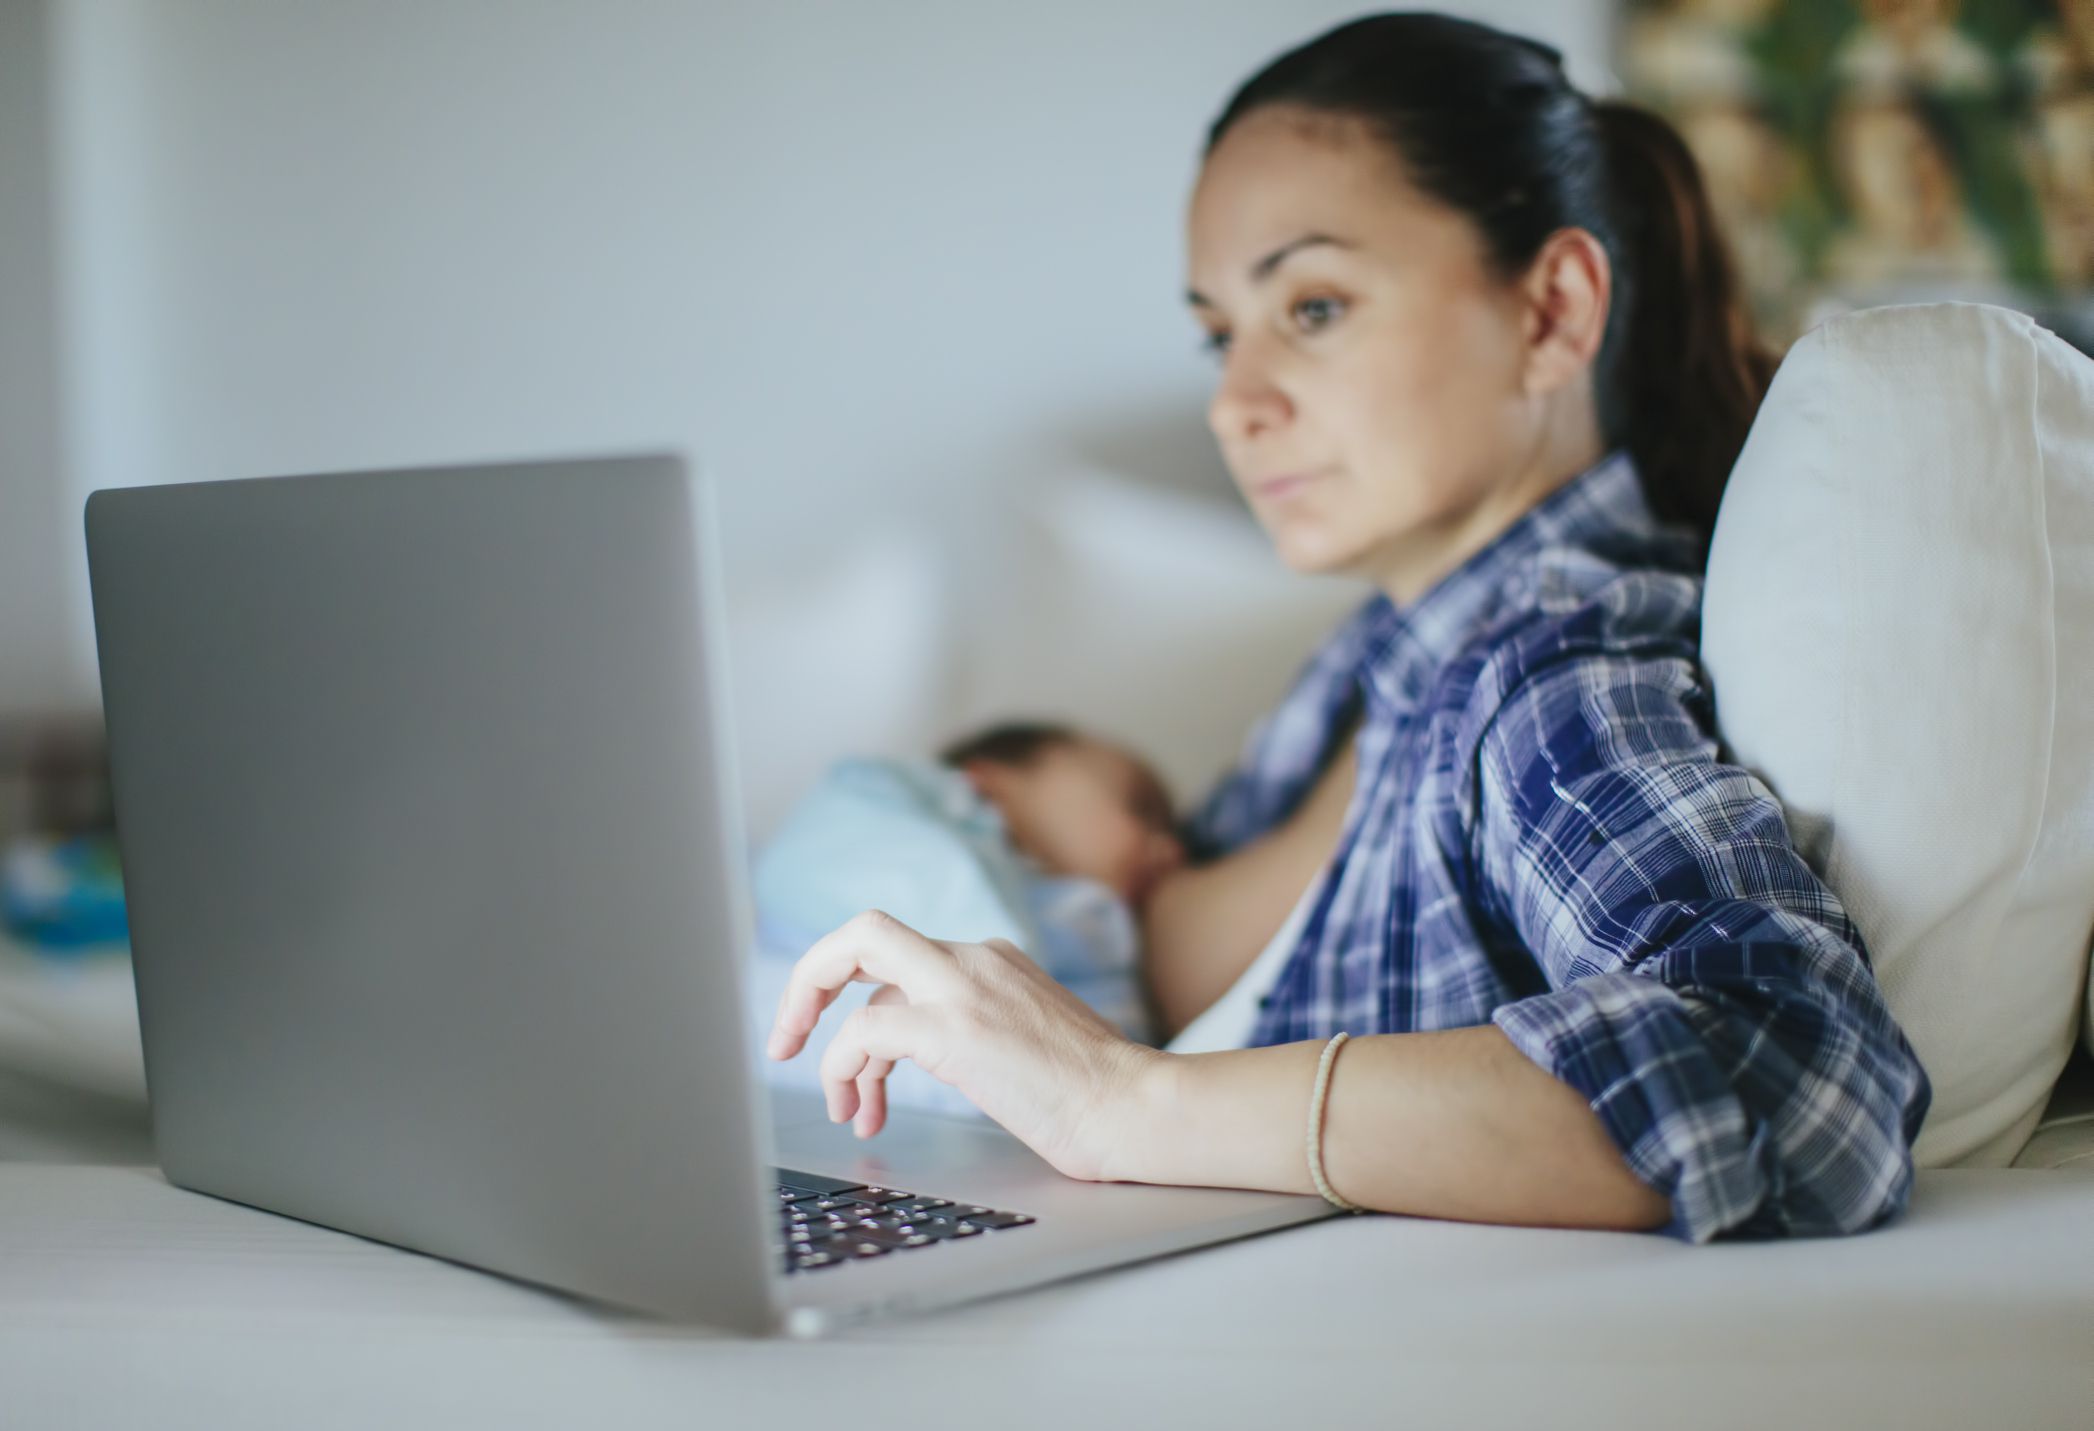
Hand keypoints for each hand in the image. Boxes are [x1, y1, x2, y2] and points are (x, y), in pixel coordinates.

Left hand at [765, 909, 1164, 1182]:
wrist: (1133, 1109)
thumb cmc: (1087, 1095)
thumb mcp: (1021, 1041)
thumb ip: (968, 1029)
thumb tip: (907, 1057)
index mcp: (991, 960)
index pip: (900, 955)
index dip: (852, 988)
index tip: (834, 1037)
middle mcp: (974, 958)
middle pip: (864, 933)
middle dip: (809, 982)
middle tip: (785, 1039)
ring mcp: (964, 987)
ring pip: (854, 959)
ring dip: (825, 1041)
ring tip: (843, 1107)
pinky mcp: (956, 1028)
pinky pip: (866, 1030)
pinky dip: (846, 1066)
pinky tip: (862, 1109)